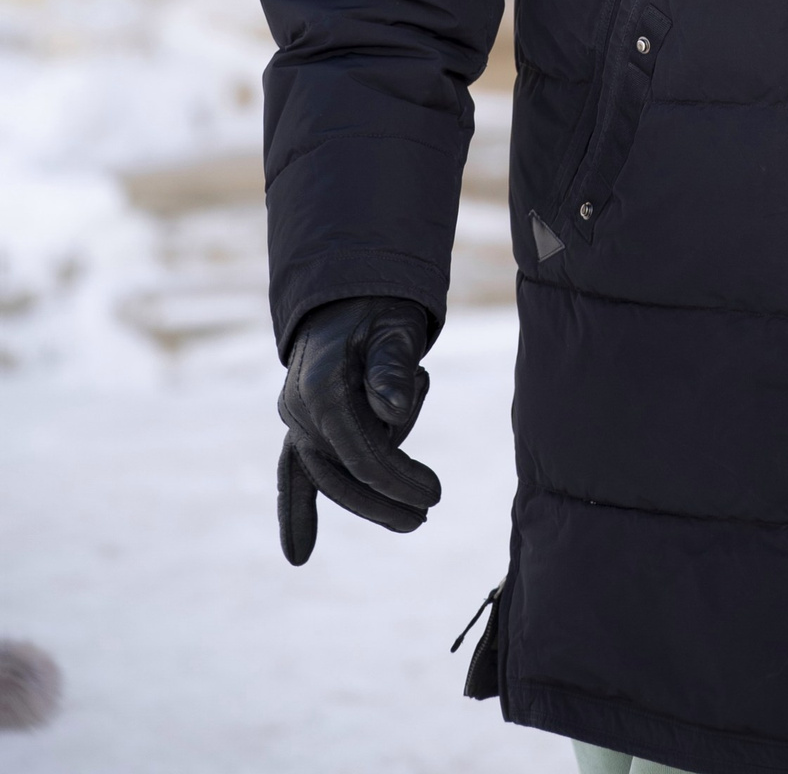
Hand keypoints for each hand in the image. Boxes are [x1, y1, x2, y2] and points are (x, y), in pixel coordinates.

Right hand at [276, 295, 441, 564]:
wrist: (350, 294)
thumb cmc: (380, 310)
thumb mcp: (395, 328)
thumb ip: (392, 367)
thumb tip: (395, 411)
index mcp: (323, 384)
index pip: (360, 449)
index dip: (395, 478)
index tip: (433, 496)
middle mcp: (300, 406)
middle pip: (341, 473)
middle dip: (383, 498)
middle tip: (426, 513)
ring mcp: (297, 418)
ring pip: (330, 475)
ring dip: (367, 496)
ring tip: (411, 511)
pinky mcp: (303, 425)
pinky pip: (295, 475)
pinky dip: (297, 510)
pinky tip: (300, 553)